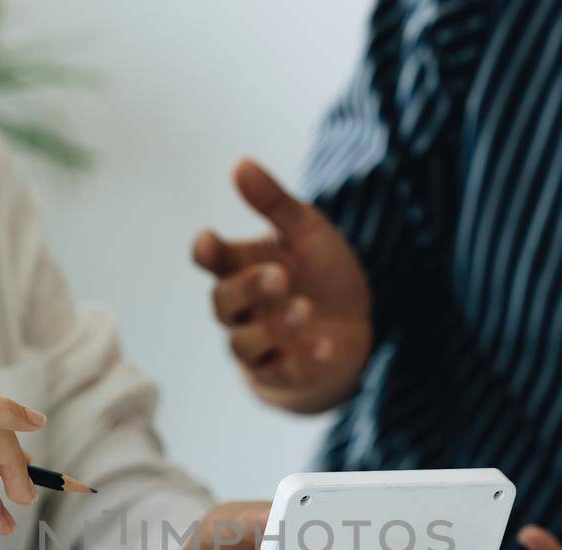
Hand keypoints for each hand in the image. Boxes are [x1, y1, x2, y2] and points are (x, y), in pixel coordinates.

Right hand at [193, 159, 372, 413]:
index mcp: (242, 267)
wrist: (354, 322)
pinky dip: (302, 360)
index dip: (206, 253)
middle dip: (247, 290)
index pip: (212, 261)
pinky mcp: (285, 373)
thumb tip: (239, 163)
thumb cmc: (320, 271)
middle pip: (223, 304)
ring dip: (272, 327)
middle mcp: (243, 309)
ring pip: (243, 344)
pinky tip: (325, 346)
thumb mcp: (305, 230)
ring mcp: (261, 344)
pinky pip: (281, 373)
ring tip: (304, 308)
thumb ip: (274, 202)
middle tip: (278, 275)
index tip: (208, 240)